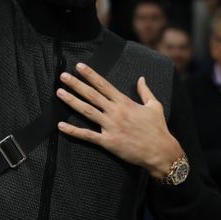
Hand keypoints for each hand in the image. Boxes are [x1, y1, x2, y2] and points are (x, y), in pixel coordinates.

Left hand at [56, 63, 182, 178]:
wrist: (160, 152)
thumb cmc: (158, 129)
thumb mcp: (154, 105)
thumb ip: (145, 91)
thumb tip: (141, 78)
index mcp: (125, 102)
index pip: (103, 85)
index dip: (90, 75)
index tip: (79, 67)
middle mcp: (115, 112)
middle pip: (91, 95)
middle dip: (76, 84)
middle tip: (63, 76)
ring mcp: (110, 127)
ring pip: (87, 111)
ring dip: (72, 101)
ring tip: (59, 93)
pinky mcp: (108, 142)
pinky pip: (87, 135)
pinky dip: (73, 131)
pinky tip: (61, 125)